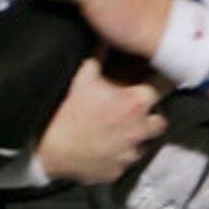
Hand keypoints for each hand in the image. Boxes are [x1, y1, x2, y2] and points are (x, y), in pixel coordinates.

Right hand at [35, 54, 167, 185]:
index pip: (161, 89)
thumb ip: (99, 56)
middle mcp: (139, 129)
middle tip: (133, 112)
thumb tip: (106, 37)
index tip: (149, 85)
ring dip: (134, 138)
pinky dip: (116, 157)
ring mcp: (129, 154)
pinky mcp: (117, 172)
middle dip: (150, 117)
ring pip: (143, 145)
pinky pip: (123, 163)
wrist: (48, 147)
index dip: (155, 86)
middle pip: (160, 122)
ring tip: (115, 132)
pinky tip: (102, 149)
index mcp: (135, 103)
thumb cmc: (66, 111)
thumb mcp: (82, 77)